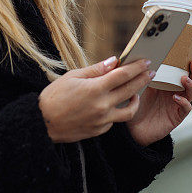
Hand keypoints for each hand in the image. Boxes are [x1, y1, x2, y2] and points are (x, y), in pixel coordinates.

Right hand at [38, 56, 154, 142]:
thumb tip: (114, 61)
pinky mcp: (99, 131)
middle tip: (150, 72)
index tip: (145, 61)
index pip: (123, 75)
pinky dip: (116, 111)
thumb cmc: (53, 96)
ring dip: (136, 100)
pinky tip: (113, 105)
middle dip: (143, 79)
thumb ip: (95, 70)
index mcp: (95, 89)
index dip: (136, 67)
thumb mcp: (72, 77)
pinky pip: (114, 120)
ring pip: (129, 111)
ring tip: (137, 93)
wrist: (41, 123)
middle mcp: (102, 105)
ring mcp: (102, 120)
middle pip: (130, 90)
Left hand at [126, 50, 191, 146]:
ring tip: (184, 78)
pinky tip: (176, 98)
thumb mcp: (140, 86)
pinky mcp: (177, 116)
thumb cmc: (138, 106)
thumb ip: (145, 74)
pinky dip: (183, 102)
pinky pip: (185, 107)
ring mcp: (179, 104)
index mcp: (169, 82)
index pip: (183, 69)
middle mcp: (177, 92)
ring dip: (190, 84)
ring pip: (191, 92)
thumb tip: (141, 56)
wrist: (134, 129)